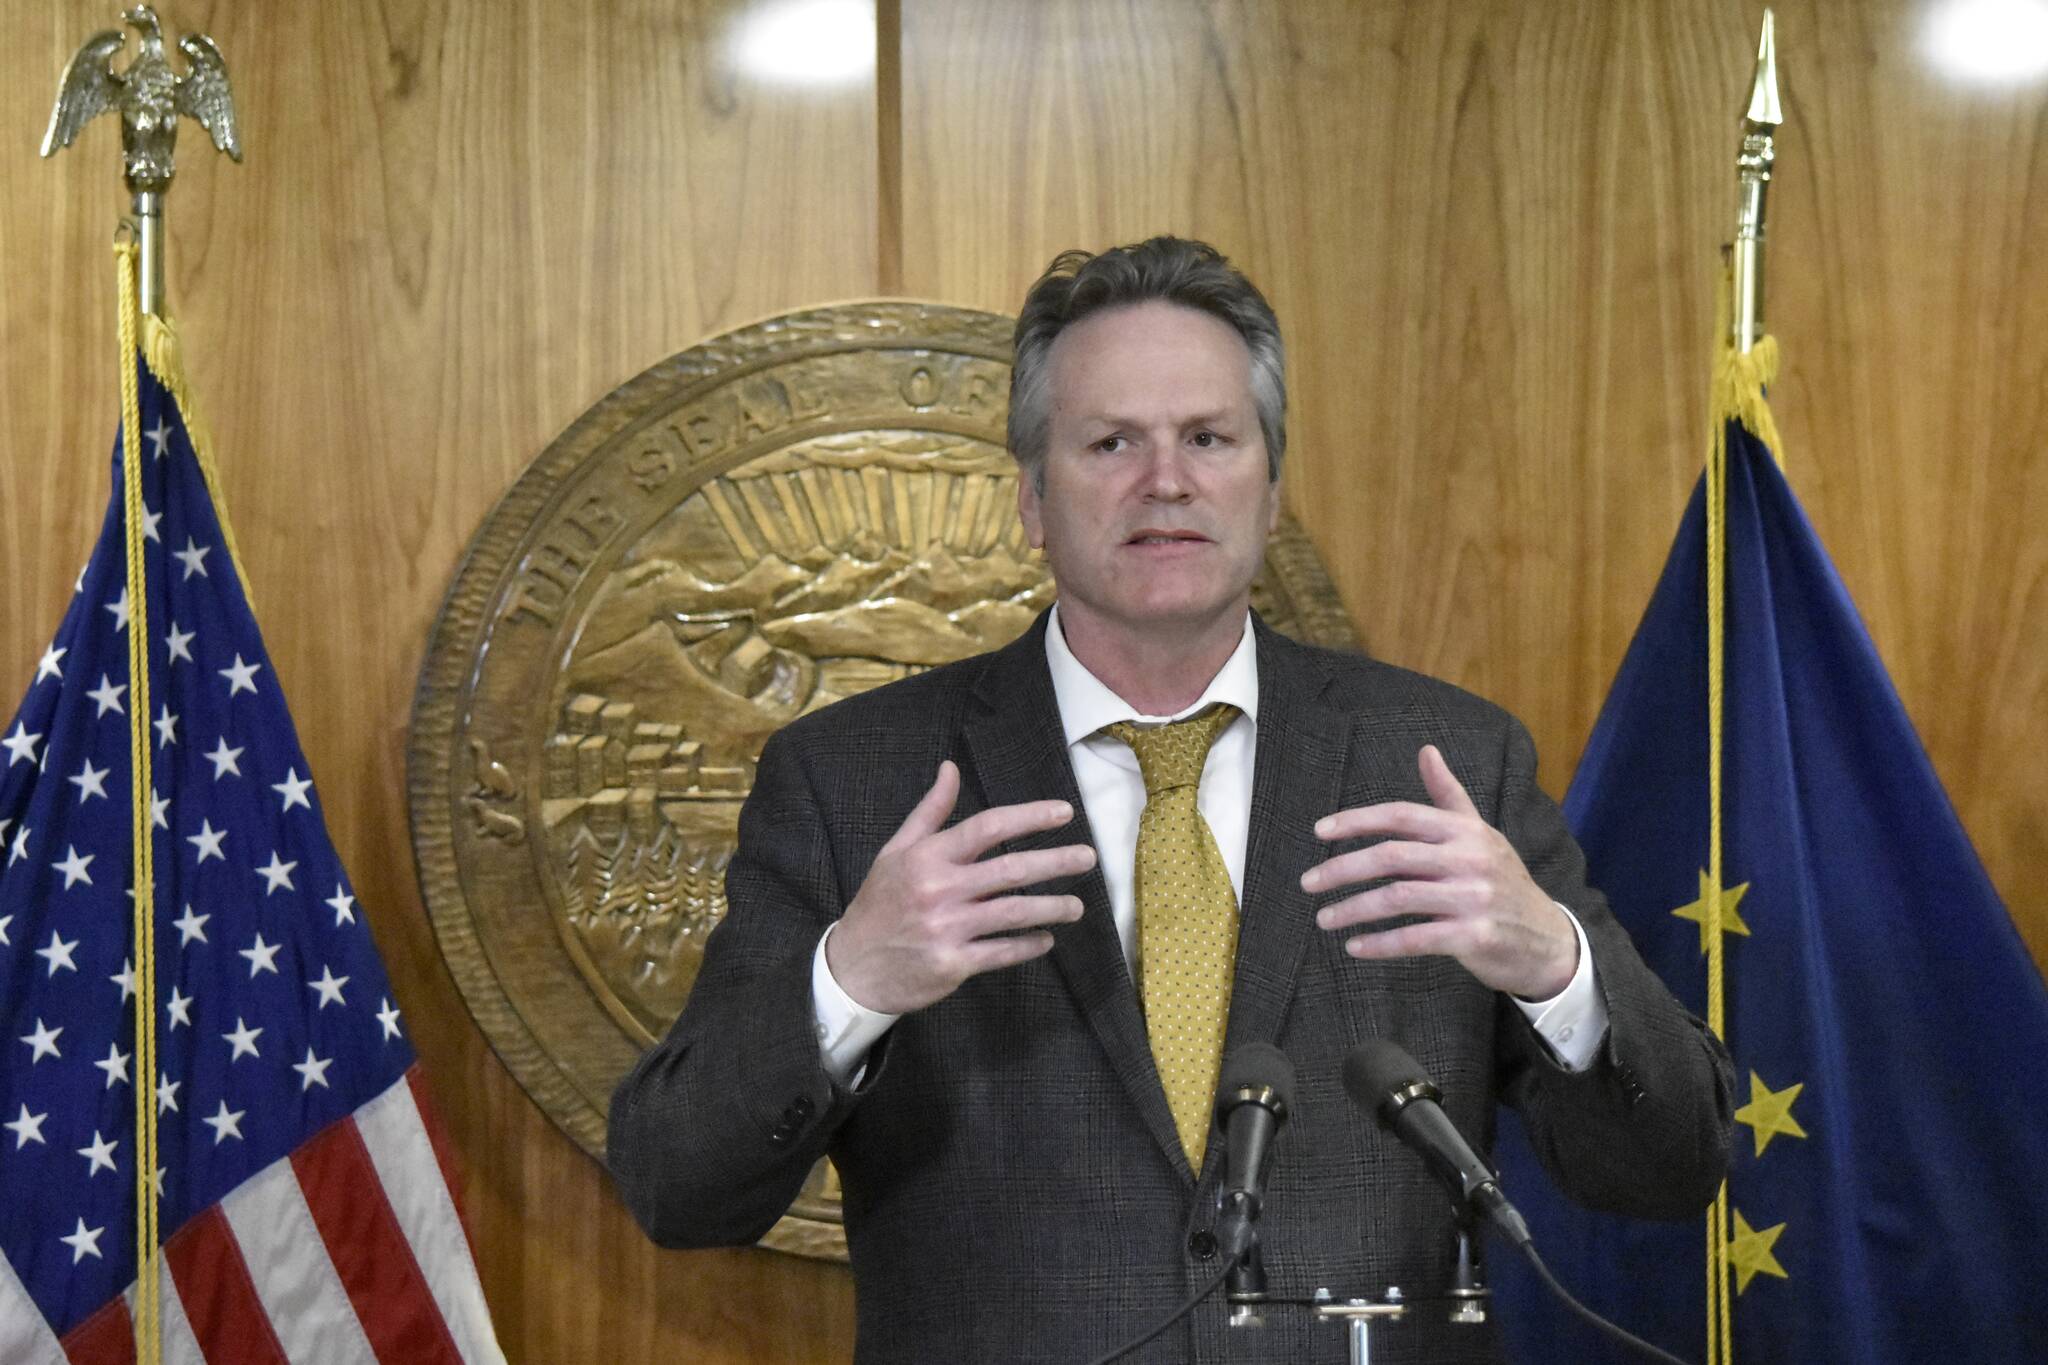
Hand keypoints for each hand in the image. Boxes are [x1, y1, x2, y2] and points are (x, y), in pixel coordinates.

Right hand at [825, 761, 1096, 1014]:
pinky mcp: (952, 964)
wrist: (852, 967)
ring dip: (1052, 907)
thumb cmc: (879, 904)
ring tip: (1077, 906)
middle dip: (1055, 862)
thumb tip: (951, 768)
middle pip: (1010, 870)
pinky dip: (1029, 945)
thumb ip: (930, 811)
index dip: (1030, 816)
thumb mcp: (896, 851)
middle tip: (1088, 857)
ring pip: (1014, 913)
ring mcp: (947, 928)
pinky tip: (1046, 938)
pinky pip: (1002, 952)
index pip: (987, 827)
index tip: (1064, 812)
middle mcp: (939, 889)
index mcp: (927, 857)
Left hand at [1299, 745, 1576, 999]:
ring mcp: (1474, 898)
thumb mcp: (1480, 834)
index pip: (1401, 815)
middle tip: (1308, 882)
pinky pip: (1416, 938)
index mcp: (1465, 830)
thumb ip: (1448, 795)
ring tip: (1324, 919)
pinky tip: (1355, 946)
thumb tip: (1426, 750)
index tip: (1319, 832)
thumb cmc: (1503, 881)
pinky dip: (1380, 944)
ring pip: (1397, 898)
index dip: (1356, 821)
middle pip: (1392, 856)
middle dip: (1342, 868)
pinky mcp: (1475, 936)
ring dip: (1353, 908)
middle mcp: (1470, 859)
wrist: (1549, 939)